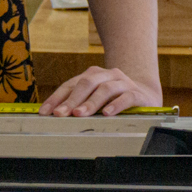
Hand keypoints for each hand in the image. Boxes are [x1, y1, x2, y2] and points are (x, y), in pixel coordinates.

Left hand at [38, 64, 160, 116]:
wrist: (146, 94)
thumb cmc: (115, 98)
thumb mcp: (95, 99)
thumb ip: (79, 104)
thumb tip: (55, 116)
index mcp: (92, 75)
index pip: (71, 84)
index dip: (56, 98)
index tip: (45, 112)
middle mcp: (106, 75)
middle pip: (86, 84)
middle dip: (71, 100)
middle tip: (60, 114)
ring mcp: (122, 82)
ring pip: (105, 89)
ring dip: (90, 102)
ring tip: (80, 114)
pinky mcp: (136, 93)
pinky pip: (125, 97)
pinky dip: (115, 105)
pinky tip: (107, 113)